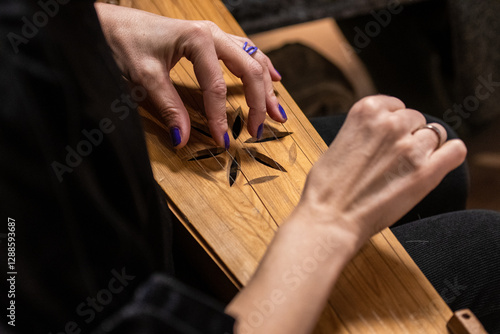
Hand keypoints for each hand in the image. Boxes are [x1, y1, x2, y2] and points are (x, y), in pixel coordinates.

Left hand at [95, 3, 283, 148]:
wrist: (108, 22)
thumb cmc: (123, 42)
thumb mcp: (144, 78)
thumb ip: (168, 108)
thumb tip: (183, 139)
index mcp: (198, 40)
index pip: (217, 87)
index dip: (222, 117)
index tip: (223, 142)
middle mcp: (212, 34)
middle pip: (249, 69)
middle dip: (258, 102)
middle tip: (259, 130)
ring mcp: (214, 35)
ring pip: (252, 59)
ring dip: (265, 86)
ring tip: (276, 111)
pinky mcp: (210, 39)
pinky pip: (244, 53)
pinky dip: (260, 68)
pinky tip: (273, 78)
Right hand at [297, 95, 466, 244]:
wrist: (329, 218)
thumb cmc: (326, 186)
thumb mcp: (338, 141)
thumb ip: (362, 131)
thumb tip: (377, 133)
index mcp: (367, 110)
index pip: (396, 106)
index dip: (392, 123)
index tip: (386, 139)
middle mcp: (391, 123)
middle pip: (415, 119)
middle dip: (407, 135)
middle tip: (393, 158)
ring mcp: (410, 147)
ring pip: (434, 135)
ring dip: (424, 148)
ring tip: (406, 168)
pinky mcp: (425, 173)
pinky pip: (455, 151)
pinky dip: (450, 155)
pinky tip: (439, 164)